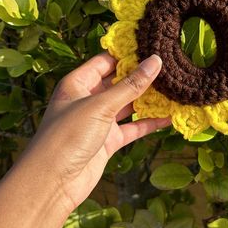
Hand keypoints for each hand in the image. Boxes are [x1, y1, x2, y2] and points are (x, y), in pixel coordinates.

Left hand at [20, 52, 170, 213]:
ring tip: (174, 88)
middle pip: (118, 82)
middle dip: (141, 76)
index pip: (105, 61)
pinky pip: (133, 128)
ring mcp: (99, 121)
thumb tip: (155, 61)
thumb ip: (130, 85)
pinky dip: (149, 123)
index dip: (127, 54)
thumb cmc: (68, 135)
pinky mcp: (108, 141)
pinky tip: (169, 116)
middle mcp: (88, 99)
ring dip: (148, 99)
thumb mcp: (100, 106)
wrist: (53, 182)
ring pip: (128, 105)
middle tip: (170, 66)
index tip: (152, 46)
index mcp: (78, 83)